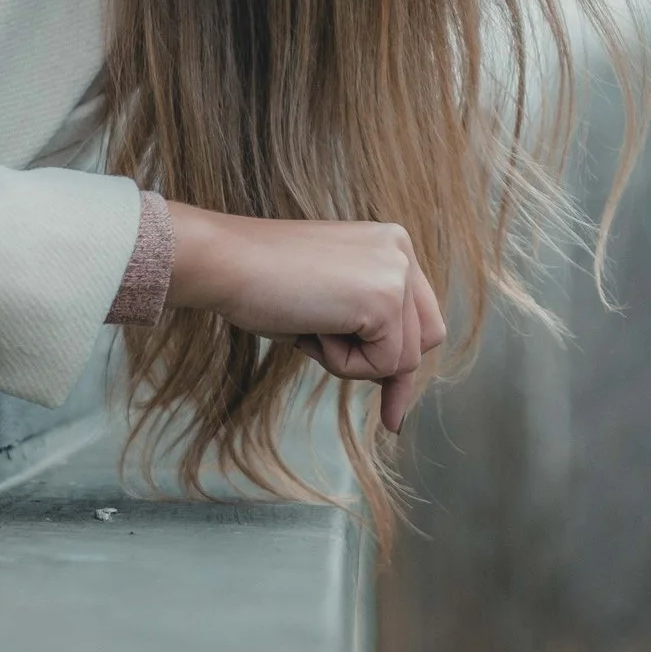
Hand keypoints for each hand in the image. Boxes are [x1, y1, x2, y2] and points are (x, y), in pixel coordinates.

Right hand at [163, 203, 445, 432]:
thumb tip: (396, 384)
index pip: (419, 315)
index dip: (401, 358)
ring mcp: (396, 272)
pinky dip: (344, 364)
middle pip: (424, 339)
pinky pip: (384, 365)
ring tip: (310, 327)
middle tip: (378, 405)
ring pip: (404, 359)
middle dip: (390, 370)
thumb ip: (366, 324)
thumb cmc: (261, 283)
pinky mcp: (386, 298)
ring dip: (353, 362)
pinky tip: (312, 328)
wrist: (225, 262)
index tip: (394, 409)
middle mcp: (400, 250)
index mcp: (388, 243)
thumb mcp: (328, 300)